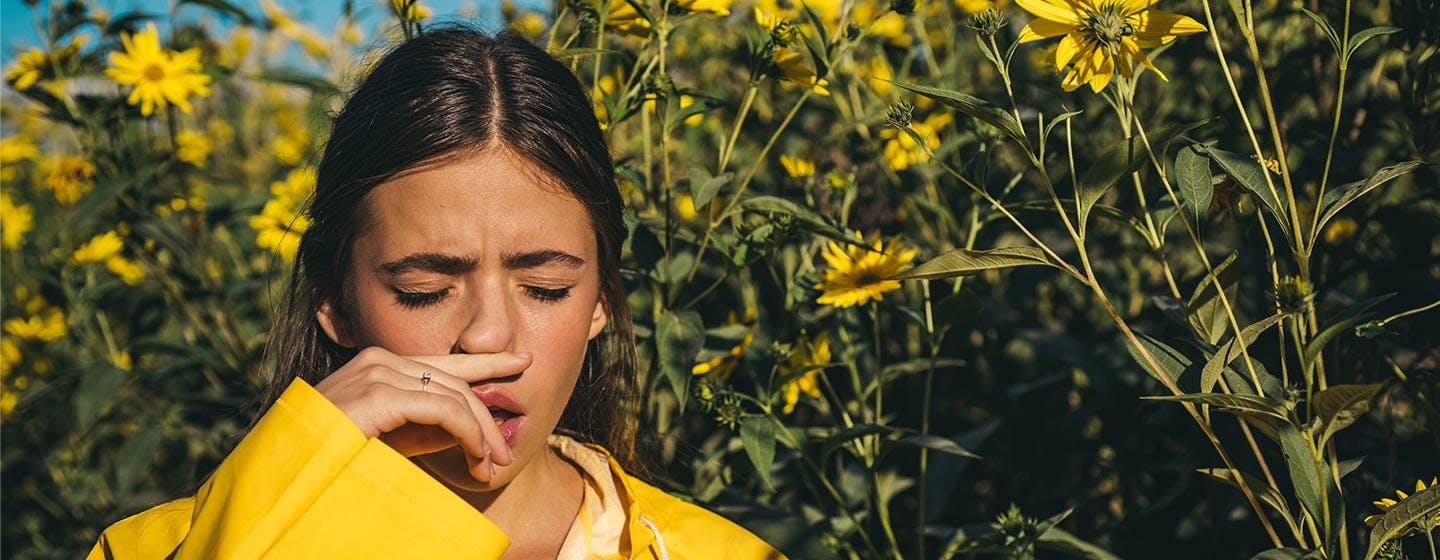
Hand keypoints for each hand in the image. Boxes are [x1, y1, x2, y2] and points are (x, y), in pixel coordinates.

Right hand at [312, 346, 531, 482]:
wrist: (291, 474)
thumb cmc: (338, 459)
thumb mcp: (395, 441)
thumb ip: (430, 428)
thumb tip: (473, 429)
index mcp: (379, 366)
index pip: (444, 361)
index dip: (486, 362)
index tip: (522, 361)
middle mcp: (378, 361)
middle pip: (454, 380)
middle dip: (486, 419)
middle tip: (503, 457)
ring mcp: (376, 373)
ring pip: (454, 395)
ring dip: (480, 435)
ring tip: (489, 467)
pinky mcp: (378, 395)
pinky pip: (442, 409)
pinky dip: (466, 433)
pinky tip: (475, 456)